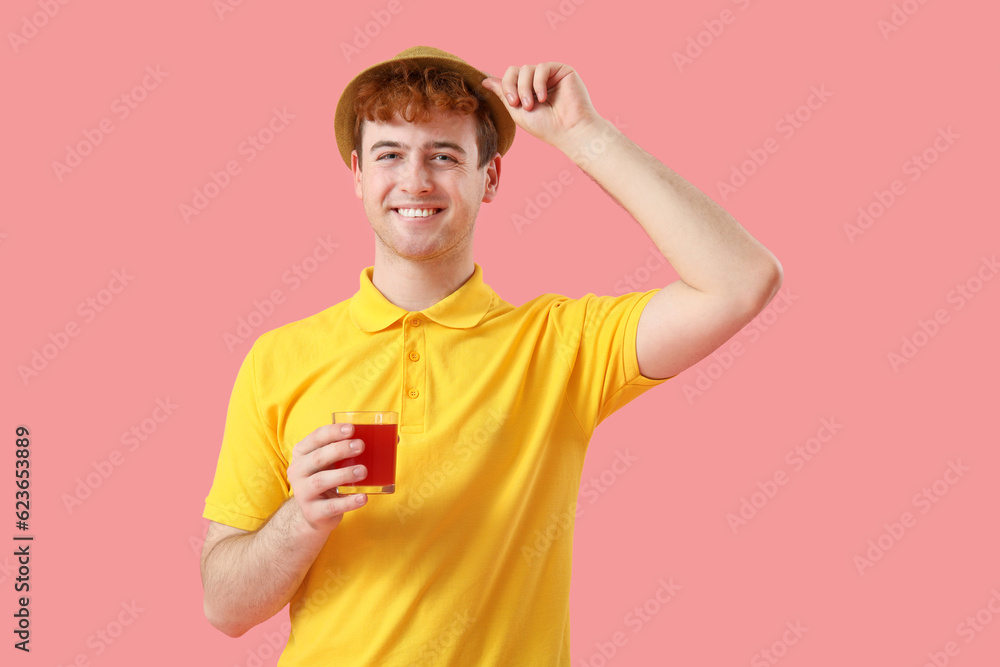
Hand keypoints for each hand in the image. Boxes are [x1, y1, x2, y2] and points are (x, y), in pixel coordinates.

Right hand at [286, 423, 367, 531]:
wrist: (315, 514)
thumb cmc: (329, 479)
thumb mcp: (334, 463)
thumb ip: (353, 449)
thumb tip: (393, 439)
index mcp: (302, 453)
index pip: (316, 438)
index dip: (333, 432)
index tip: (352, 428)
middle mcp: (298, 471)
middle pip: (318, 458)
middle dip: (339, 449)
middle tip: (361, 446)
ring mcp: (303, 493)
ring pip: (321, 481)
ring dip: (344, 474)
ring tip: (363, 471)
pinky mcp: (313, 512)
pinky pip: (331, 506)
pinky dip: (348, 502)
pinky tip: (363, 498)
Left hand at [482, 62, 600, 149]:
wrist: (570, 131)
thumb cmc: (546, 127)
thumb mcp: (517, 111)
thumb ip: (503, 93)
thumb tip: (485, 79)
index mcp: (527, 91)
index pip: (509, 79)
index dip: (501, 83)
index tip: (489, 86)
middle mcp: (537, 82)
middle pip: (514, 71)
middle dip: (511, 86)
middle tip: (516, 104)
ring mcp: (549, 75)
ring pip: (525, 69)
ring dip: (524, 88)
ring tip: (530, 105)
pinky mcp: (562, 70)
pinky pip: (541, 67)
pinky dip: (538, 83)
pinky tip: (543, 97)